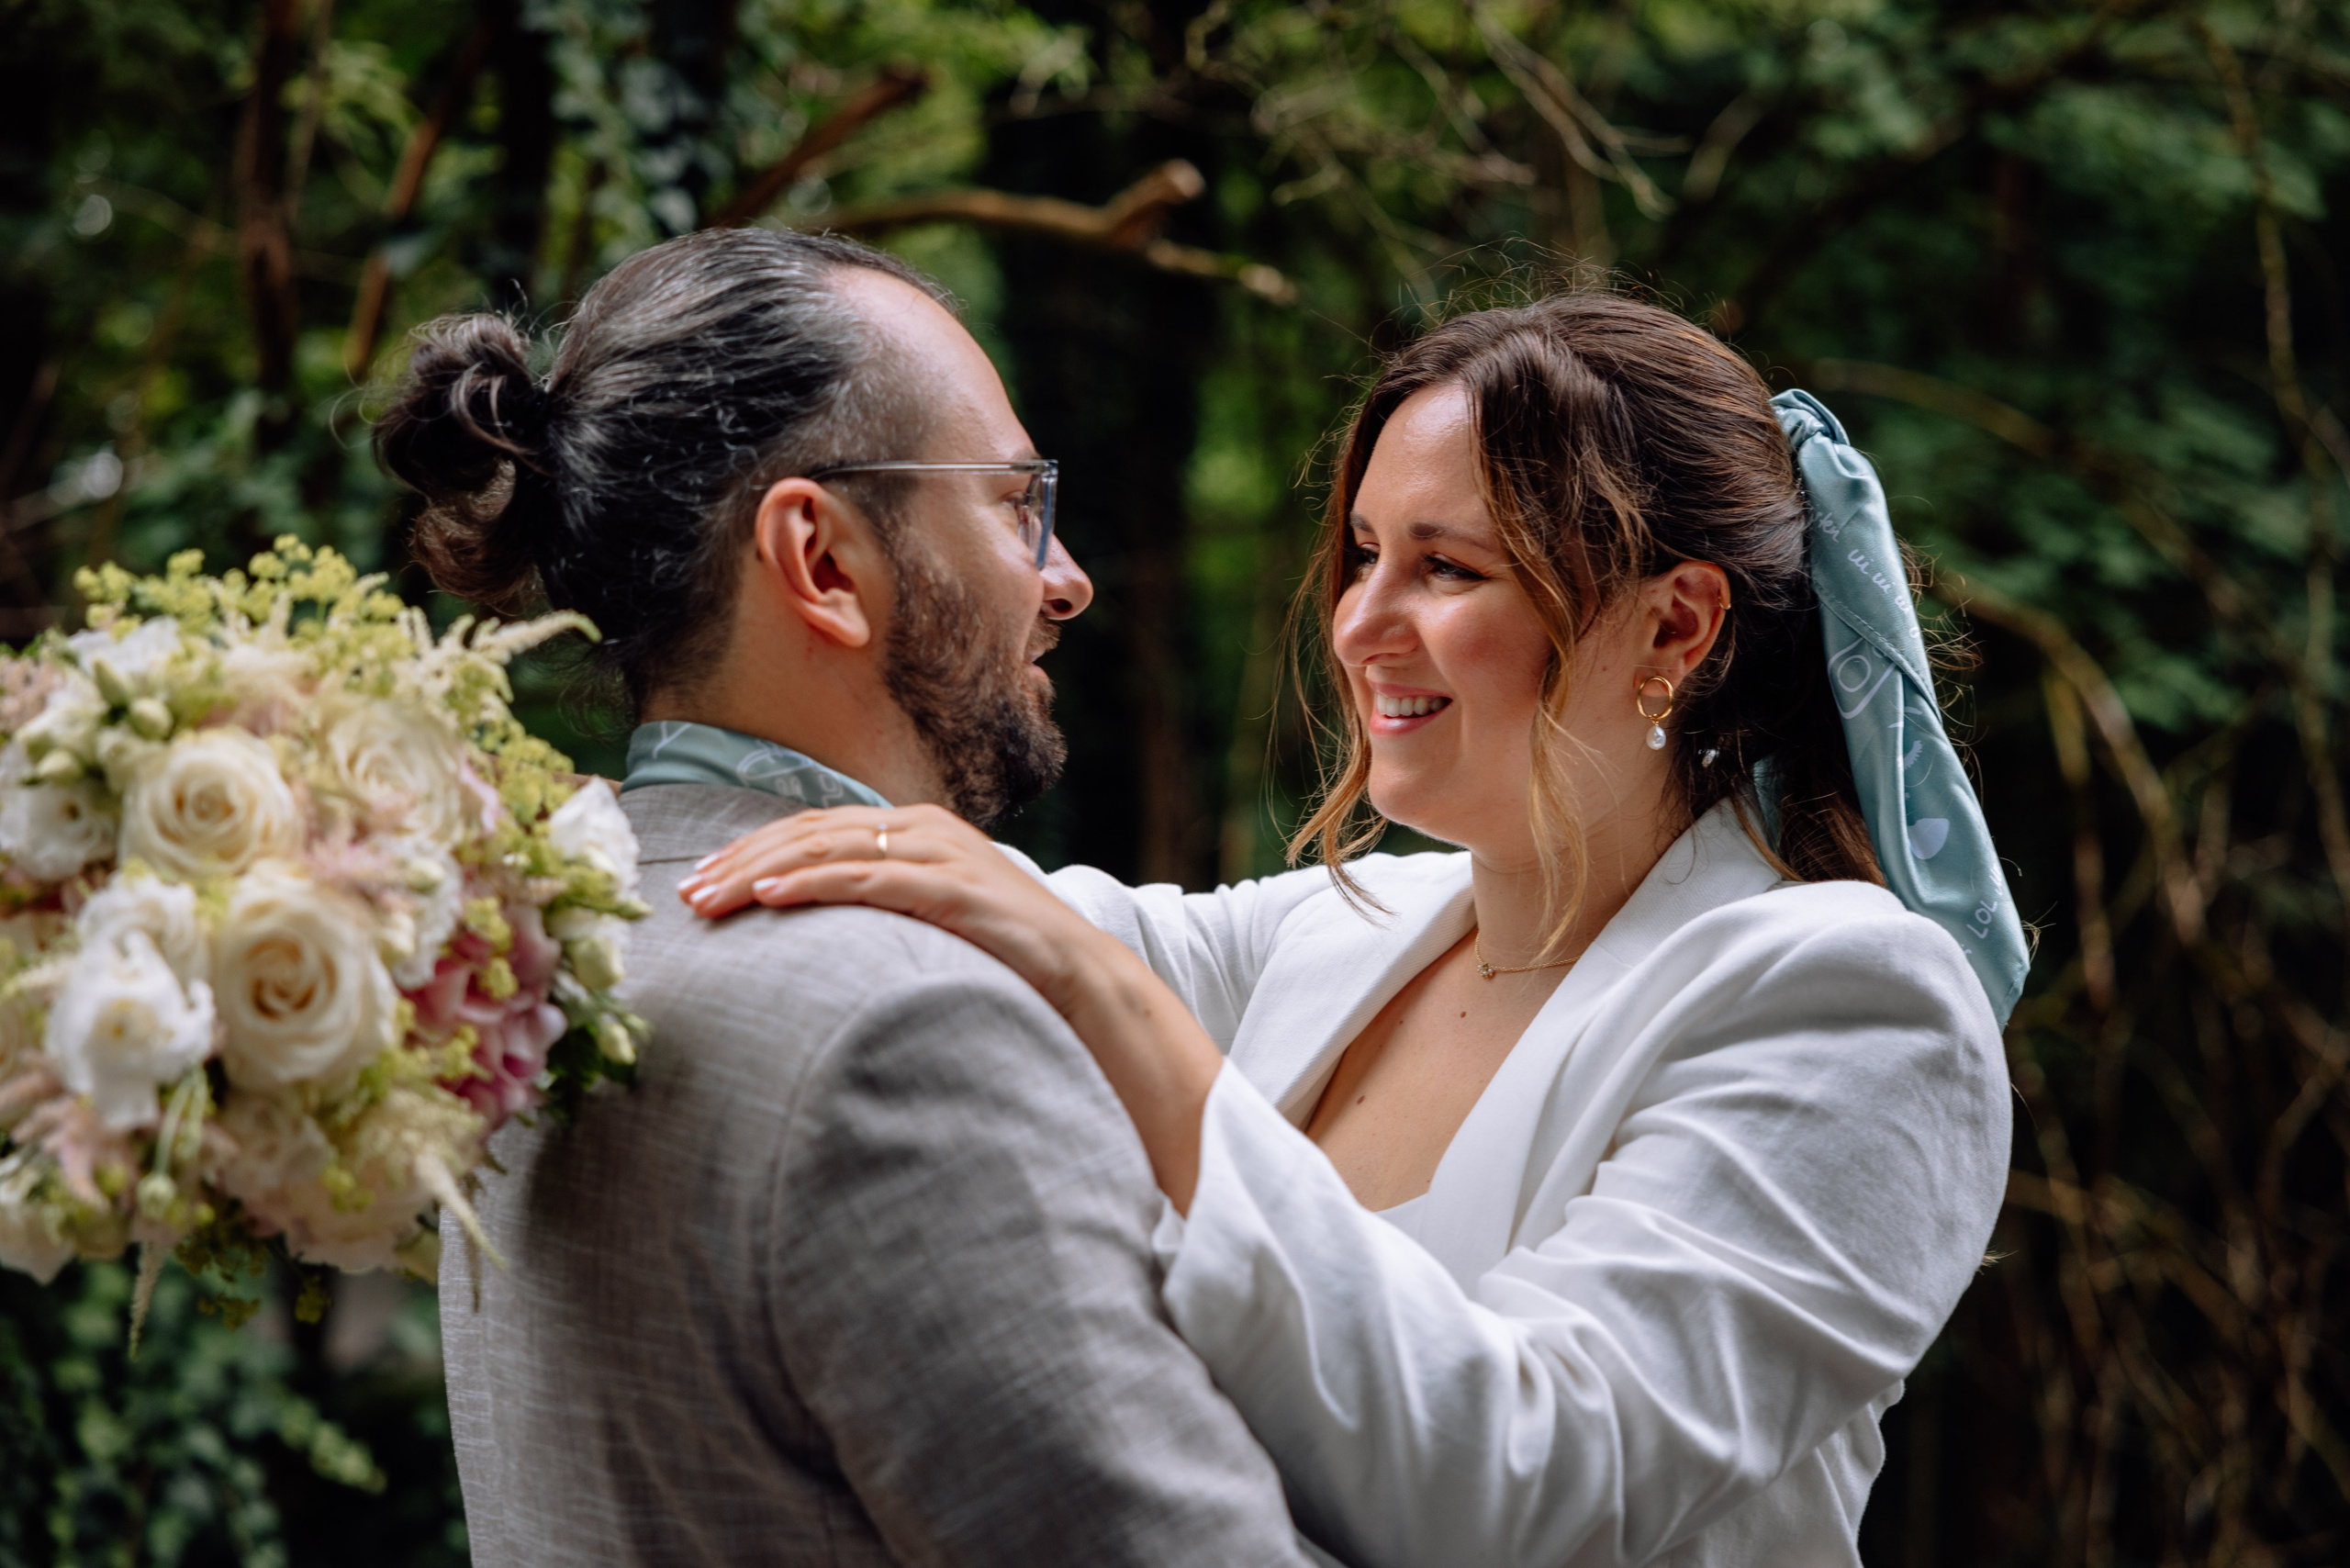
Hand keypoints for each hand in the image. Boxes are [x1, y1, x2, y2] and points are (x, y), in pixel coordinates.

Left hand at [675, 804, 1101, 1014]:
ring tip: (709, 898)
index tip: (699, 879)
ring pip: (828, 848)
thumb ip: (883, 906)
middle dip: (740, 859)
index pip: (815, 827)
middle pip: (810, 831)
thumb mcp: (932, 918)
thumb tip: (816, 926)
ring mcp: (939, 852)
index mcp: (914, 828)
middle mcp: (922, 827)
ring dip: (759, 871)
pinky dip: (811, 884)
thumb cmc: (1003, 957)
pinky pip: (866, 878)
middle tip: (684, 893)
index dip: (752, 848)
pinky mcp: (951, 886)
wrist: (1081, 976)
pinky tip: (768, 898)